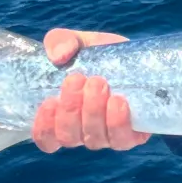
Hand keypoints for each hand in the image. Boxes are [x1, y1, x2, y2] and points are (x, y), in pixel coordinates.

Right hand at [31, 29, 149, 152]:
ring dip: (93, 111)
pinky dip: (117, 122)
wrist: (136, 59)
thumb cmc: (99, 56)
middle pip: (68, 136)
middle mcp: (83, 131)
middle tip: (78, 79)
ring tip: (99, 83)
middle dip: (70, 109)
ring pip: (93, 139)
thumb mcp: (77, 43)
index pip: (46, 138)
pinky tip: (118, 101)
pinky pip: (122, 140)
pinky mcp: (133, 135)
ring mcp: (107, 136)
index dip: (44, 126)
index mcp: (63, 116)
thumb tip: (58, 56)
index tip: (51, 101)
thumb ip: (60, 41)